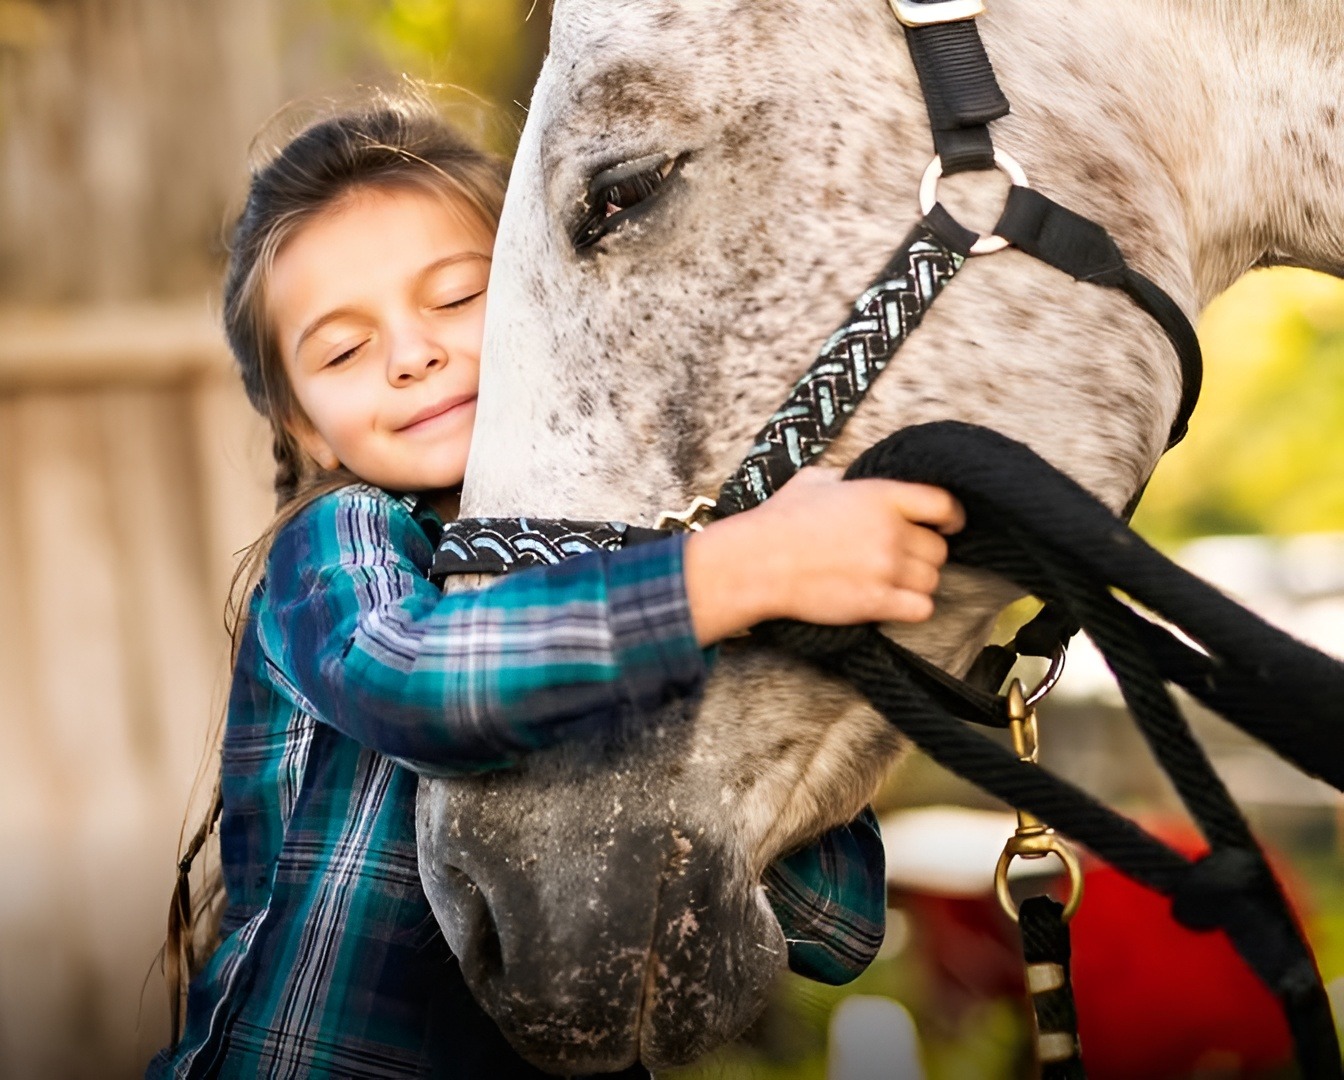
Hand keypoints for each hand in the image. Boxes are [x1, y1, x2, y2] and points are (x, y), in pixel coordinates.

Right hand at [683, 468, 963, 644]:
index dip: (952, 516)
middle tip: (903, 558)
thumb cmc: (779, 520)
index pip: (944, 504)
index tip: (947, 525)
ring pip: (933, 580)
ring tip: (893, 581)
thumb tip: (858, 478)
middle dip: (925, 554)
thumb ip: (848, 477)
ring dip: (918, 582)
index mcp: (881, 495)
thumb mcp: (815, 480)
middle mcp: (891, 531)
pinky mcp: (877, 602)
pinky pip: (922, 609)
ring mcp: (886, 568)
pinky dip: (914, 608)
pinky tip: (895, 602)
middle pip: (939, 550)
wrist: (757, 563)